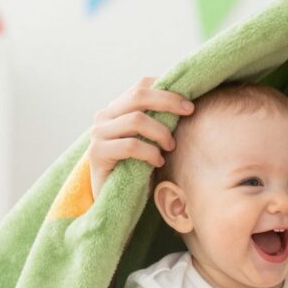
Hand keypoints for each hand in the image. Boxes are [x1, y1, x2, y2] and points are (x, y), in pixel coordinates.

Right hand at [87, 77, 194, 197]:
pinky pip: (130, 146)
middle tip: (189, 112)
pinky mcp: (97, 153)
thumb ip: (160, 121)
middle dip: (169, 101)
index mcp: (117, 108)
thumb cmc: (138, 169)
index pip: (141, 86)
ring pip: (136, 120)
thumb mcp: (151, 140)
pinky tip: (158, 162)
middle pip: (139, 95)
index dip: (167, 89)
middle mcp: (104, 116)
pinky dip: (150, 152)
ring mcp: (98, 134)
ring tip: (171, 147)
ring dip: (161, 132)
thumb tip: (190, 104)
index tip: (189, 102)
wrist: (114, 201)